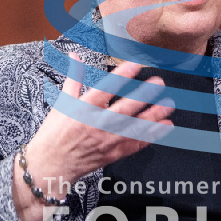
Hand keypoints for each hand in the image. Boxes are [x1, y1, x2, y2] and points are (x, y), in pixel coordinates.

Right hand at [13, 53, 173, 220]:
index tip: (136, 65)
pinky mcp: (114, 153)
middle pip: (126, 107)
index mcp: (84, 109)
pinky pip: (136, 144)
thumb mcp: (62, 102)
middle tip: (159, 83)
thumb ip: (73, 78)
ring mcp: (107, 140)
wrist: (51, 165)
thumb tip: (75, 56)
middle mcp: (98, 124)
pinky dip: (152, 136)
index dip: (122, 76)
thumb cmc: (55, 133)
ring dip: (154, 115)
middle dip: (144, 95)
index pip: (106, 88)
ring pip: (135, 126)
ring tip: (168, 103)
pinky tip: (165, 126)